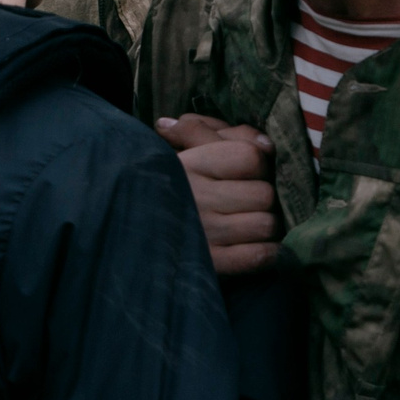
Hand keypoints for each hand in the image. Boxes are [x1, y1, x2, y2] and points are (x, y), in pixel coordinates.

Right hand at [156, 114, 280, 276]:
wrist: (132, 233)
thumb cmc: (169, 187)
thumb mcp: (186, 150)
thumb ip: (221, 135)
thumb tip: (266, 145)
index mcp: (190, 164)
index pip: (251, 157)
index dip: (258, 166)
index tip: (248, 175)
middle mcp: (196, 197)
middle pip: (264, 194)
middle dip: (263, 200)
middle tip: (249, 204)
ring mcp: (203, 232)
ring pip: (265, 225)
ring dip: (264, 227)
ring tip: (249, 225)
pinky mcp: (210, 264)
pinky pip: (259, 256)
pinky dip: (266, 253)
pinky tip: (254, 247)